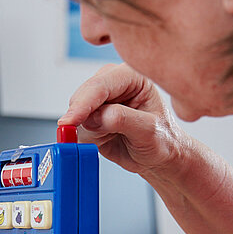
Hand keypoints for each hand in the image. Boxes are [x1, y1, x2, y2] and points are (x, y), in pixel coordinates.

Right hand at [60, 63, 190, 184]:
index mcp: (132, 76)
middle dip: (83, 117)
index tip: (70, 122)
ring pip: (76, 113)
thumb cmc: (162, 140)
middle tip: (98, 135)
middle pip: (82, 96)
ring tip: (111, 137)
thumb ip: (123, 120)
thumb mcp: (149, 131)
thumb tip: (98, 116)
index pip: (100, 85)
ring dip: (86, 129)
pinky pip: (76, 127)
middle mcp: (113, 84)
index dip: (83, 104)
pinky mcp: (91, 117)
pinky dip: (85, 137)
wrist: (158, 157)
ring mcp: (100, 100)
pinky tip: (105, 139)